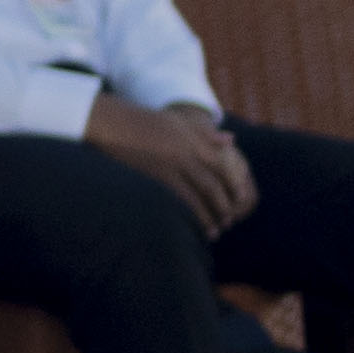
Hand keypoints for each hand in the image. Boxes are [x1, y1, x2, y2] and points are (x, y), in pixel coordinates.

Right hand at [83, 92, 251, 236]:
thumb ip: (206, 132)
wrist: (113, 124)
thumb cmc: (145, 122)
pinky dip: (189, 215)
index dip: (235, 185)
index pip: (225, 166)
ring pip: (198, 196)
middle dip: (224, 205)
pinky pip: (178, 200)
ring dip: (209, 216)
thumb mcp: (179, 121)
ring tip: (215, 232)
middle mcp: (186, 153)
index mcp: (195, 140)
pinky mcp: (155, 176)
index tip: (240, 199)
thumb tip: (232, 140)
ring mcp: (170, 166)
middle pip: (213, 184)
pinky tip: (192, 226)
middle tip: (229, 221)